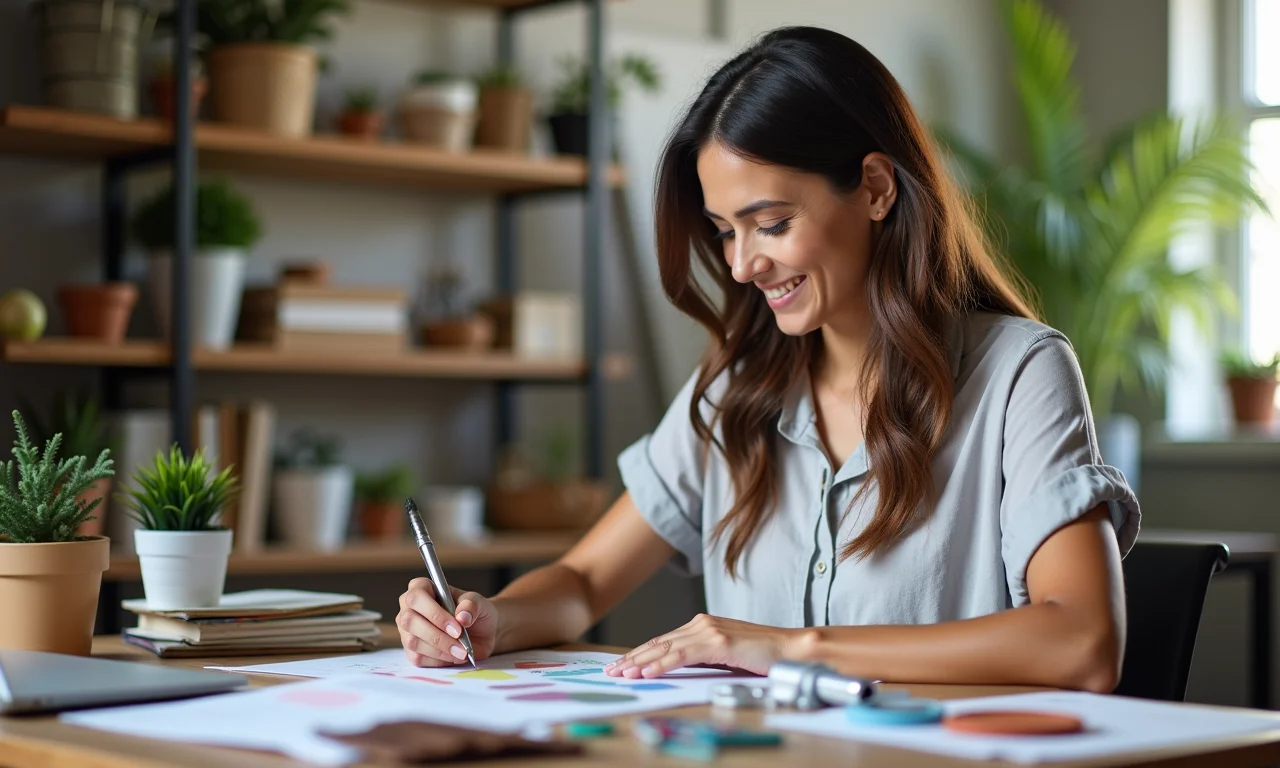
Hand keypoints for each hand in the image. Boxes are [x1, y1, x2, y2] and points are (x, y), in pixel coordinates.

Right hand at [397, 577, 497, 666]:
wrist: (482, 633)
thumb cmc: (475, 612)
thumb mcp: (479, 603)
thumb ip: (471, 605)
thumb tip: (462, 616)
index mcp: (421, 588)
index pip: (416, 597)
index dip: (434, 613)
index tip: (457, 626)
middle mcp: (409, 608)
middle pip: (409, 620)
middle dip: (437, 634)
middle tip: (460, 640)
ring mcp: (407, 631)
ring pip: (413, 642)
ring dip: (440, 650)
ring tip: (462, 651)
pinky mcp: (411, 651)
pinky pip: (418, 658)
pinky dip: (439, 660)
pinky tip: (454, 656)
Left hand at [603, 613, 804, 677]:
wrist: (791, 649)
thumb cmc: (763, 655)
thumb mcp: (725, 655)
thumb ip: (703, 657)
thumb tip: (679, 668)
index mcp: (703, 625)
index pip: (663, 640)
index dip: (640, 653)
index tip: (622, 664)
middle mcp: (702, 623)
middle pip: (659, 642)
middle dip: (632, 658)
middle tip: (612, 670)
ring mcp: (710, 631)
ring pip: (666, 648)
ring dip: (640, 662)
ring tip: (621, 673)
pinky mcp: (719, 642)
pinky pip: (682, 656)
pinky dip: (662, 664)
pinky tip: (647, 672)